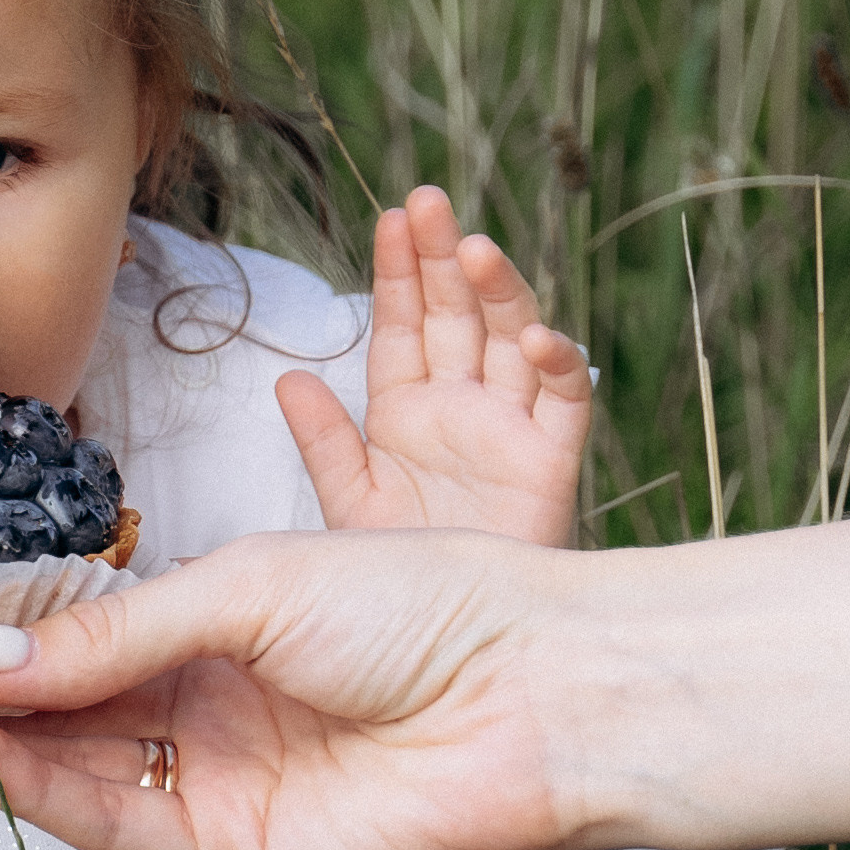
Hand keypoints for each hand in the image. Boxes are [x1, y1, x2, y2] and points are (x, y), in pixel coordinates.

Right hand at [0, 530, 574, 849]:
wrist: (537, 690)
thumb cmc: (421, 605)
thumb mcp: (242, 587)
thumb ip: (104, 630)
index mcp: (210, 626)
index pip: (63, 644)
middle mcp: (200, 709)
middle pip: (43, 720)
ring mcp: (210, 783)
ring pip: (57, 776)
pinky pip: (107, 821)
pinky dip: (27, 792)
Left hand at [279, 187, 590, 546]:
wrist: (453, 647)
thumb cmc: (400, 579)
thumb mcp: (350, 505)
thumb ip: (324, 442)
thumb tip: (287, 376)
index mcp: (406, 409)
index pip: (402, 325)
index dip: (398, 273)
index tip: (391, 218)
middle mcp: (461, 406)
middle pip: (456, 315)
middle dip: (442, 258)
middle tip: (427, 203)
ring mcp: (509, 427)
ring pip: (509, 339)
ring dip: (497, 292)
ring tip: (473, 250)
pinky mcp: (552, 459)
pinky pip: (563, 401)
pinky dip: (554, 364)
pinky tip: (532, 338)